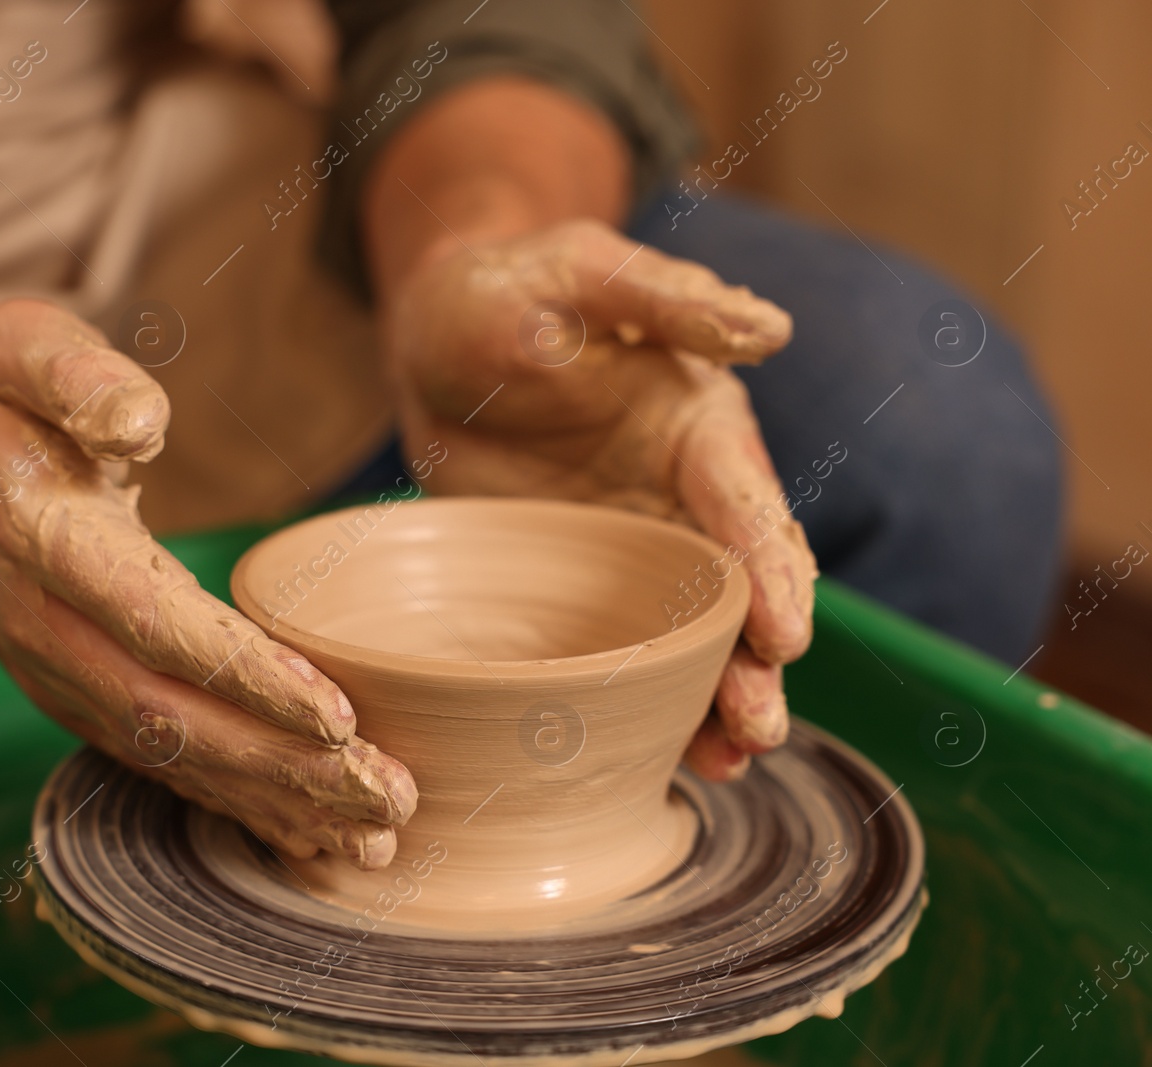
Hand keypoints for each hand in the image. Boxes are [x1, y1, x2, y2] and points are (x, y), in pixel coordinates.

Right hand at [0, 300, 416, 865]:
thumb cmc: (2, 410)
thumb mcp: (19, 350)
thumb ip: (73, 375)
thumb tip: (140, 419)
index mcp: (44, 541)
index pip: (151, 622)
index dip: (241, 673)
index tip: (332, 713)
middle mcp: (49, 630)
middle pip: (173, 717)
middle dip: (284, 766)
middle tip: (390, 798)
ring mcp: (63, 681)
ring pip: (172, 757)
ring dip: (275, 802)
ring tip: (376, 836)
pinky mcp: (87, 703)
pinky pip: (163, 766)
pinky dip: (240, 807)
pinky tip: (315, 836)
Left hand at [381, 220, 816, 779]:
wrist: (437, 338)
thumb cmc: (506, 291)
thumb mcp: (578, 273)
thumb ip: (666, 298)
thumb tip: (768, 327)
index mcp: (700, 425)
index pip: (747, 505)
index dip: (771, 570)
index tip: (785, 634)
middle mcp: (683, 498)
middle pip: (737, 591)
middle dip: (756, 660)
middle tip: (759, 726)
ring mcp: (633, 551)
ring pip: (693, 636)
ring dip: (716, 698)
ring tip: (730, 760)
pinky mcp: (582, 586)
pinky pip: (624, 650)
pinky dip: (650, 701)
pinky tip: (671, 756)